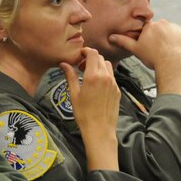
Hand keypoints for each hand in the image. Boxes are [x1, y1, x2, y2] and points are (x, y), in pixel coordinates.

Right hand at [60, 48, 119, 170]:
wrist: (100, 130)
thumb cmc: (84, 114)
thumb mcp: (74, 94)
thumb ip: (70, 76)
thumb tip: (63, 64)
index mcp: (93, 76)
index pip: (92, 53)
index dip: (85, 51)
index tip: (79, 55)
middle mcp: (105, 77)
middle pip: (100, 58)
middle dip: (90, 58)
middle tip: (81, 66)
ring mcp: (113, 83)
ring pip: (107, 66)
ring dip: (98, 65)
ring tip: (89, 75)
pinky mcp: (117, 90)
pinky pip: (112, 76)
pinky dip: (104, 75)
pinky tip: (97, 85)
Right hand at [109, 20, 180, 98]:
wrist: (172, 64)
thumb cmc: (154, 58)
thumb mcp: (136, 50)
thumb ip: (124, 41)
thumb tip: (112, 37)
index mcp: (150, 26)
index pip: (148, 29)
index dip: (149, 38)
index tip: (151, 46)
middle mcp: (163, 23)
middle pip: (160, 29)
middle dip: (160, 38)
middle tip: (159, 50)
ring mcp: (175, 27)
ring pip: (171, 32)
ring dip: (170, 39)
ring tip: (168, 51)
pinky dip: (179, 41)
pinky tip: (176, 50)